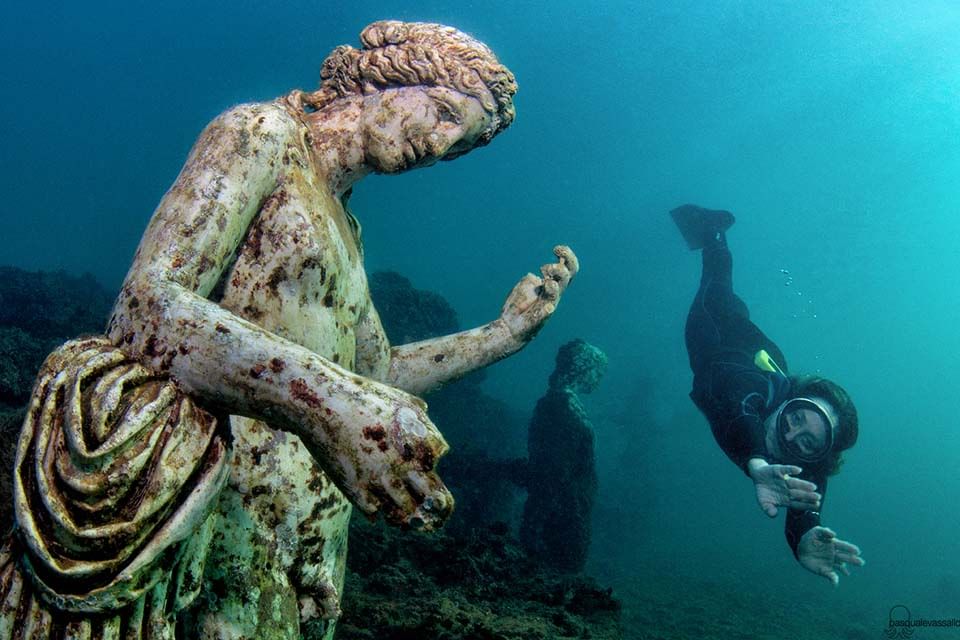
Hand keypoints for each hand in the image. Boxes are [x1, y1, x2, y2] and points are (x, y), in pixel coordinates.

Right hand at [301, 380, 453, 530]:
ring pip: (405, 512)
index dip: (429, 468)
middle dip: (433, 504)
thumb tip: (425, 413)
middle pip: (434, 499)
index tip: (420, 468)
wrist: (321, 402)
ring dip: (405, 512)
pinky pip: (373, 512)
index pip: (435, 466)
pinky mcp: (355, 488)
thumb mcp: (396, 397)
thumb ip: (415, 410)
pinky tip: (372, 501)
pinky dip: (376, 509)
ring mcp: (380, 478)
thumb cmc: (358, 395)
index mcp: (418, 442)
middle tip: (421, 500)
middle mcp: (404, 464)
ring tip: (397, 507)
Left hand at [499, 245, 577, 341]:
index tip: (556, 248)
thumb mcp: (525, 286)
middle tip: (546, 266)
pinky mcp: (540, 317)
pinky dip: (546, 308)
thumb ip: (532, 279)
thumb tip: (537, 277)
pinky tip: (547, 306)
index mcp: (552, 284)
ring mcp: (548, 305)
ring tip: (544, 278)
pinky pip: (547, 311)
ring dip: (554, 278)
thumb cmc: (518, 306)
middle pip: (568, 275)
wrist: (509, 326)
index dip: (567, 255)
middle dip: (563, 264)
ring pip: (558, 289)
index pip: (567, 268)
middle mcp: (554, 293)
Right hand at [747, 459, 820, 516]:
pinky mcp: (779, 470)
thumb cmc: (764, 492)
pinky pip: (786, 469)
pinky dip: (791, 469)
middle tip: (818, 497)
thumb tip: (773, 515)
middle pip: (799, 493)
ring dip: (803, 484)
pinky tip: (798, 470)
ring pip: (795, 483)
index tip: (817, 506)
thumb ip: (768, 509)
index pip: (798, 503)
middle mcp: (787, 489)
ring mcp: (784, 480)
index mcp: (786, 499)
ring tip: (813, 487)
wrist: (758, 476)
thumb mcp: (764, 502)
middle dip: (808, 496)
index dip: (806, 505)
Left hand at [798, 526, 864, 585]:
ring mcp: (830, 562)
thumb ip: (824, 531)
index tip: (857, 551)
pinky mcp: (824, 570)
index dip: (850, 548)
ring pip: (840, 566)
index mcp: (833, 544)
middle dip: (852, 560)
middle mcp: (834, 554)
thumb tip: (833, 535)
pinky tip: (835, 583)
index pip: (843, 546)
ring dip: (844, 570)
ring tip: (847, 574)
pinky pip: (831, 575)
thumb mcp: (816, 531)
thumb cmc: (810, 538)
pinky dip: (833, 580)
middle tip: (861, 562)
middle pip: (844, 557)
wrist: (801, 549)